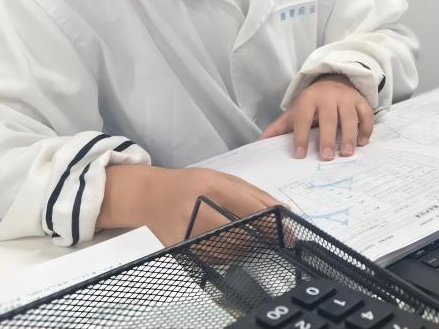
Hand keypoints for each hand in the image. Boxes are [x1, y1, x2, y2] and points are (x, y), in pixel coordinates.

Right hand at [97, 165, 282, 245]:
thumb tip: (282, 210)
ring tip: (247, 235)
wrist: (150, 197)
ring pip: (231, 250)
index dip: (272, 221)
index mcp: (210, 187)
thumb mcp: (220, 178)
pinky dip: (230, 254)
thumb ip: (252, 193)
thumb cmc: (190, 184)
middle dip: (261, 237)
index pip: (248, 207)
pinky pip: (217, 259)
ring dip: (247, 247)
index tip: (288, 231)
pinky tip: (229, 242)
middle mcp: (199, 211)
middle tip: (272, 236)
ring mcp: (189, 233)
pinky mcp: (183, 250)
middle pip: (241, 233)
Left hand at [259, 74, 373, 159]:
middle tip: (326, 157)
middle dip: (327, 138)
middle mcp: (327, 96)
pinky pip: (366, 114)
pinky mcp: (360, 100)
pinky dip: (366, 128)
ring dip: (348, 135)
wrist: (333, 79)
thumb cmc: (312, 103)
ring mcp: (346, 97)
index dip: (300, 136)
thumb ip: (280, 127)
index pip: (302, 118)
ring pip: (349, 116)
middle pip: (328, 118)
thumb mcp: (295, 111)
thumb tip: (260, 143)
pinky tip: (362, 142)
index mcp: (308, 99)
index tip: (299, 155)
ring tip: (346, 153)